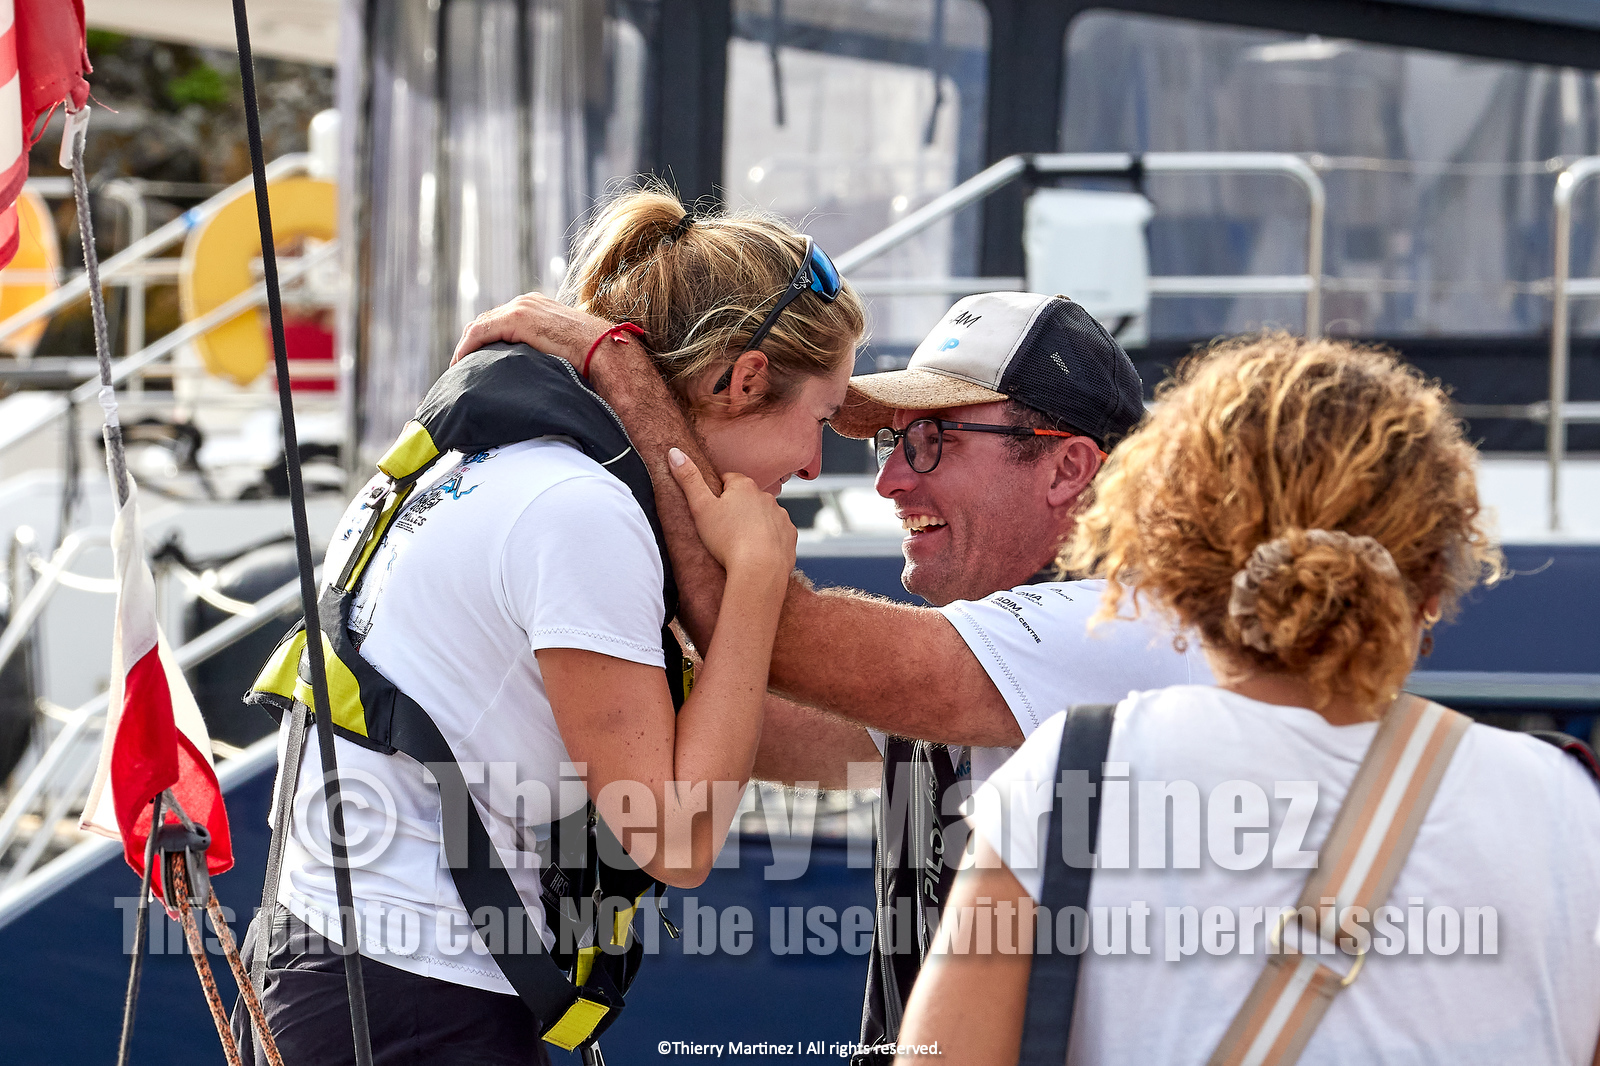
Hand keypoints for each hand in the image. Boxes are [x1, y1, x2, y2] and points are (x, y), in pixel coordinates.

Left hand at [452, 293, 615, 366]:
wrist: (603, 350)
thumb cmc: (590, 355)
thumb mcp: (561, 347)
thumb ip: (544, 349)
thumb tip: (536, 369)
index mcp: (536, 307)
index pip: (500, 320)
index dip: (483, 341)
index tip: (475, 360)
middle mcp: (526, 302)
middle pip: (487, 321)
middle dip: (472, 344)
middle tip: (464, 366)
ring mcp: (521, 307)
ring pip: (480, 325)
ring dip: (467, 347)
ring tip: (461, 368)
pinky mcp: (516, 318)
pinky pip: (480, 332)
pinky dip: (467, 347)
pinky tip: (461, 362)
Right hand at [668, 448, 795, 577]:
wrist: (758, 570)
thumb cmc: (727, 540)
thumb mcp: (700, 507)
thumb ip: (688, 479)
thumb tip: (675, 452)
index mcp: (744, 486)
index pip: (728, 480)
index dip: (718, 493)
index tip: (711, 508)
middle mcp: (767, 497)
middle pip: (747, 497)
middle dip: (737, 508)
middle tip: (722, 528)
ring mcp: (780, 516)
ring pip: (764, 515)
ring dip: (754, 523)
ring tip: (739, 542)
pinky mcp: (790, 536)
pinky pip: (777, 533)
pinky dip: (769, 539)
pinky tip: (757, 552)